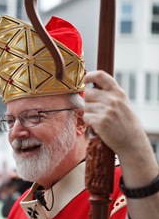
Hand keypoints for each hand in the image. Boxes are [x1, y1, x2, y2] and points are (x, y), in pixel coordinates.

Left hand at [83, 70, 157, 186]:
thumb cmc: (126, 123)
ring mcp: (106, 110)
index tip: (85, 80)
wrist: (132, 142)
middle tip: (97, 110)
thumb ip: (110, 94)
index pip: (101, 76)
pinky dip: (89, 122)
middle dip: (89, 101)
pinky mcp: (100, 122)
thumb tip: (92, 87)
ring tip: (101, 120)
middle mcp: (112, 99)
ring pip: (86, 106)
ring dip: (90, 113)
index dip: (90, 76)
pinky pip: (86, 117)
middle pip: (88, 93)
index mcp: (118, 93)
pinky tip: (98, 126)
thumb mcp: (123, 104)